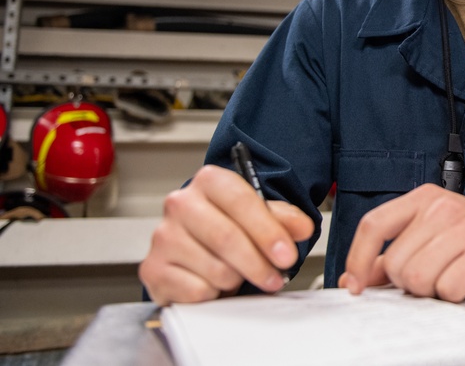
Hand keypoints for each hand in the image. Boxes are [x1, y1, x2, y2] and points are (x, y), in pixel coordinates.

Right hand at [139, 164, 313, 305]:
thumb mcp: (259, 215)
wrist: (192, 246)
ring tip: (239, 274)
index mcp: (210, 181)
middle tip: (275, 277)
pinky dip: (214, 293)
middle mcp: (180, 203)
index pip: (241, 202)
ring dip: (237, 279)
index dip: (268, 231)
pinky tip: (215, 283)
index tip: (287, 255)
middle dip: (258, 263)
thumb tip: (302, 228)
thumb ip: (283, 219)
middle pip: (227, 237)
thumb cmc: (227, 225)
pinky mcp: (153, 269)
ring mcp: (163, 236)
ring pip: (215, 269)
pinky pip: (197, 291)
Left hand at [338, 183, 464, 302]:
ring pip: (418, 279)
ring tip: (450, 276)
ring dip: (431, 290)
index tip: (355, 284)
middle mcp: (442, 207)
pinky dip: (454, 295)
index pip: (374, 225)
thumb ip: (393, 253)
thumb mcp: (431, 233)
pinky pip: (448, 290)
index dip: (358, 259)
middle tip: (432, 275)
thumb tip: (354, 278)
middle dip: (408, 282)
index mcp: (424, 198)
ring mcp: (464, 228)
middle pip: (397, 263)